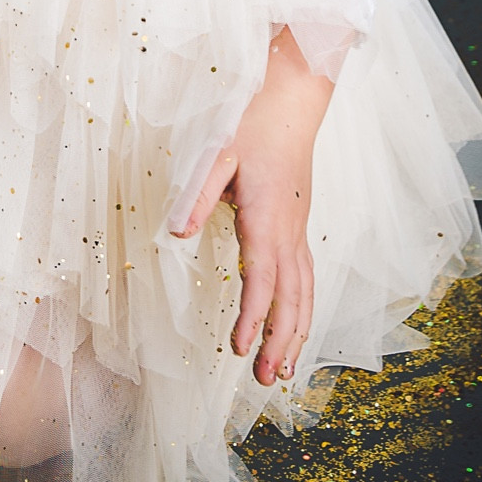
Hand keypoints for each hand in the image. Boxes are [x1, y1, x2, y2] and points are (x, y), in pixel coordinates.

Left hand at [171, 28, 333, 387]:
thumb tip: (175, 235)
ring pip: (305, 292)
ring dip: (297, 332)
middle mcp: (289, 230)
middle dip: (281, 342)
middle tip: (268, 382)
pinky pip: (306, 276)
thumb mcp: (216, 152)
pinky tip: (296, 325)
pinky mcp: (299, 223)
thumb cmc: (252, 122)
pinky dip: (303, 308)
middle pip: (291, 298)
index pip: (262, 280)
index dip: (253, 319)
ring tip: (286, 371)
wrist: (293, 98)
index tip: (240, 350)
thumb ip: (196, 195)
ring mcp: (299, 228)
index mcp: (266, 217)